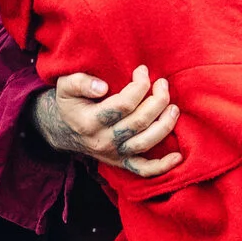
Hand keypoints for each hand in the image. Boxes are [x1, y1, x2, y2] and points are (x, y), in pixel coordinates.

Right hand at [33, 68, 182, 177]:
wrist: (64, 129)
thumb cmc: (70, 102)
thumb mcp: (66, 86)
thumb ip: (80, 82)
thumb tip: (103, 87)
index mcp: (90, 121)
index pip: (123, 105)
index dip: (139, 86)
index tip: (143, 71)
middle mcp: (103, 140)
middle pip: (139, 122)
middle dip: (157, 100)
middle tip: (163, 83)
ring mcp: (114, 153)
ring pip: (145, 143)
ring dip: (165, 125)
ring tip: (174, 107)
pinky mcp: (122, 162)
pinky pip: (143, 169)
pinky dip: (162, 166)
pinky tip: (178, 156)